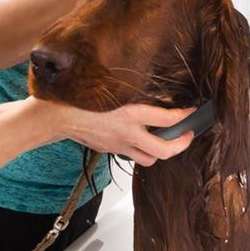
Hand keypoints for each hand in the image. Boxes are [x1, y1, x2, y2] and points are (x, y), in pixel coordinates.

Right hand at [38, 99, 196, 165]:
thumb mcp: (111, 91)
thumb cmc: (82, 99)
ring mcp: (119, 145)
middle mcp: (127, 133)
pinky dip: (141, 149)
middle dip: (181, 144)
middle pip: (163, 149)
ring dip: (161, 152)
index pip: (166, 118)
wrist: (57, 116)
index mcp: (129, 114)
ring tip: (168, 140)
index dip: (184, 116)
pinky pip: (132, 155)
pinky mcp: (111, 150)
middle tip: (189, 135)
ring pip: (149, 159)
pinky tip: (143, 138)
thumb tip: (154, 94)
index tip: (192, 111)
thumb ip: (132, 95)